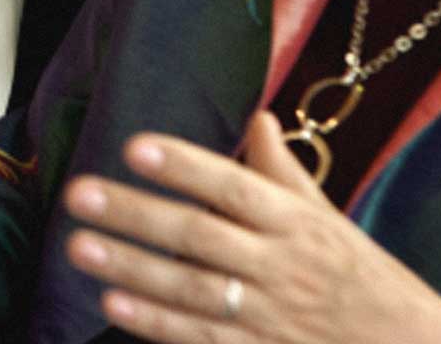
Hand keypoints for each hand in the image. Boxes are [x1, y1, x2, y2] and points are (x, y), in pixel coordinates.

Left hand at [61, 112, 440, 342]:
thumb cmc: (362, 279)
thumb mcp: (328, 220)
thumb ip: (283, 173)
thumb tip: (258, 118)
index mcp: (297, 224)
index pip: (234, 187)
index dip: (185, 166)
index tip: (135, 145)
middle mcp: (280, 268)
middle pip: (200, 236)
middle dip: (137, 215)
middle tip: (80, 193)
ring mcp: (268, 317)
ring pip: (191, 290)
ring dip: (132, 269)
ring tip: (79, 246)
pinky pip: (201, 340)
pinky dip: (156, 324)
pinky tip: (113, 305)